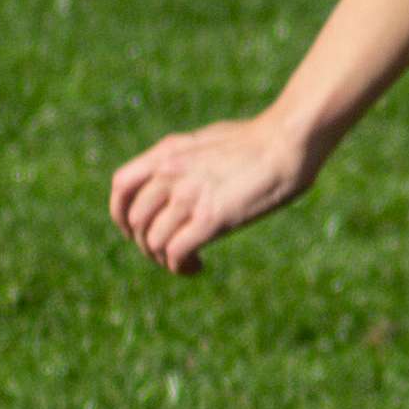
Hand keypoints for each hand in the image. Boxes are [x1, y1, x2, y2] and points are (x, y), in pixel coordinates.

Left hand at [109, 112, 321, 273]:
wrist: (287, 142)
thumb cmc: (260, 141)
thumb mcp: (210, 141)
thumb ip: (187, 159)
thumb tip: (184, 179)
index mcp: (168, 152)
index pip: (120, 186)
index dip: (121, 215)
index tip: (136, 230)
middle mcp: (170, 173)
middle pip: (135, 221)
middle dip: (147, 244)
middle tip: (170, 252)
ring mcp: (188, 196)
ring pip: (153, 242)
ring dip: (165, 260)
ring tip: (188, 262)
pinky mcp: (210, 218)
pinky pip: (176, 253)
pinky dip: (181, 267)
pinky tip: (196, 267)